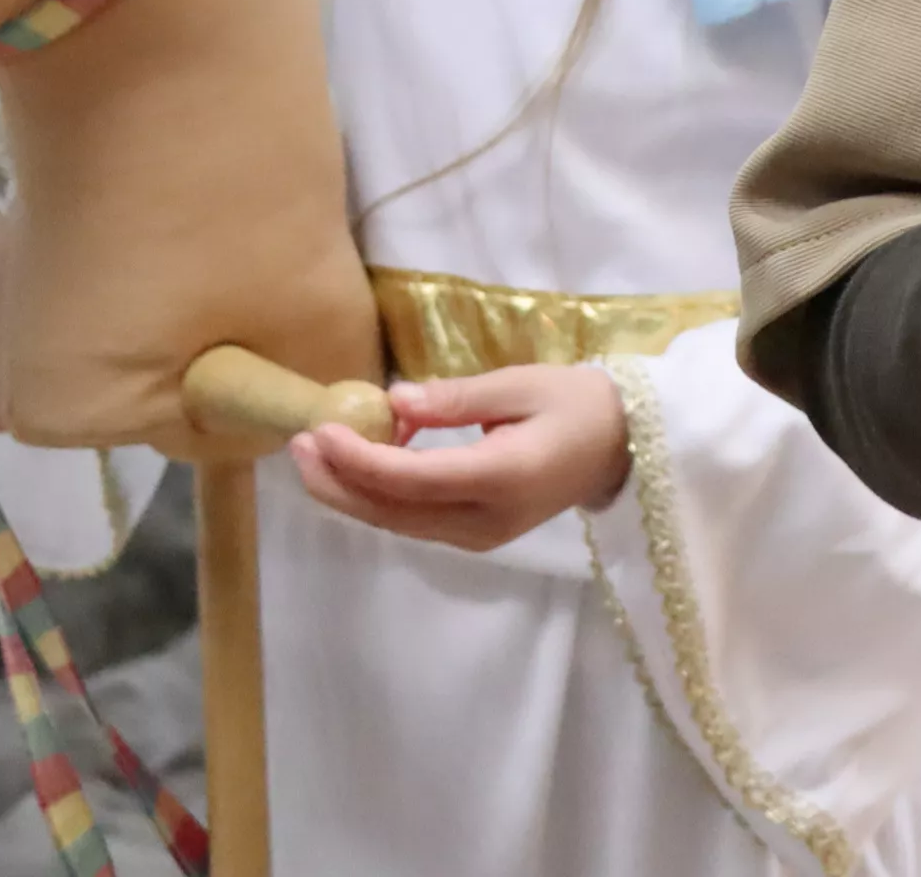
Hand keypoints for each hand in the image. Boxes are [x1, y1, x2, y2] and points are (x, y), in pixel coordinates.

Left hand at [290, 365, 631, 550]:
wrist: (623, 447)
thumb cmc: (578, 403)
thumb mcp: (521, 384)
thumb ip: (454, 398)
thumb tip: (392, 400)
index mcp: (502, 478)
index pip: (411, 479)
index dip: (358, 458)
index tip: (319, 428)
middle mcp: (485, 520)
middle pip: (393, 512)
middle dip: (337, 483)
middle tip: (297, 443)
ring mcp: (481, 536)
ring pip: (397, 522)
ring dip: (350, 491)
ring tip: (314, 451)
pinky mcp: (476, 535)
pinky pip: (414, 519)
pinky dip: (380, 493)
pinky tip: (363, 459)